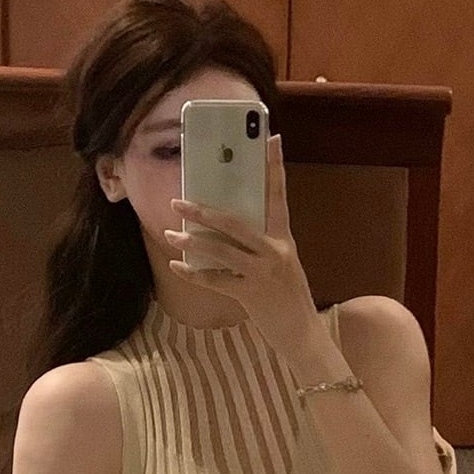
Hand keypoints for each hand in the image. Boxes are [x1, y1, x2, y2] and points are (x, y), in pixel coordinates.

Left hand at [166, 133, 320, 360]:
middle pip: (235, 222)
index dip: (275, 166)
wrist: (303, 335)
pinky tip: (177, 267)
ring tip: (170, 234)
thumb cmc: (288, 298)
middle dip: (203, 211)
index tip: (271, 138)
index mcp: (284, 239)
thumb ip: (262, 244)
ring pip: (221, 251)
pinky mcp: (252, 295)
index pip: (279, 195)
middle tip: (178, 201)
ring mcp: (264, 273)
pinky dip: (195, 274)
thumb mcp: (282, 264)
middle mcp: (275, 252)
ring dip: (192, 242)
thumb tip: (228, 227)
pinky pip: (216, 281)